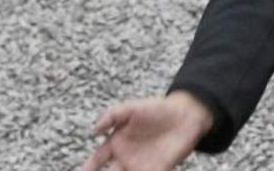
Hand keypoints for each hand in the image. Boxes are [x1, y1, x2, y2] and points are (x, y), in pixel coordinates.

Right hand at [81, 91, 213, 170]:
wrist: (186, 114)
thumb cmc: (158, 109)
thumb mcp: (133, 108)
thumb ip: (112, 115)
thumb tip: (94, 129)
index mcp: (116, 143)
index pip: (96, 160)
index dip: (87, 168)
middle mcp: (125, 158)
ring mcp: (141, 166)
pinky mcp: (158, 170)